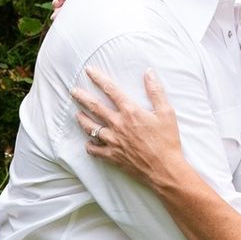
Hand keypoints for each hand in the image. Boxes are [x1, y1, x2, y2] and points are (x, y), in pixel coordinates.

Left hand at [72, 66, 185, 190]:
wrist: (164, 169)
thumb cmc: (167, 140)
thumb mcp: (166, 112)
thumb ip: (156, 91)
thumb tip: (149, 72)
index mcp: (130, 111)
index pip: (110, 89)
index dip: (98, 78)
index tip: (89, 71)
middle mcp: (117, 124)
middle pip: (94, 107)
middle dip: (82, 97)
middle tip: (73, 92)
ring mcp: (112, 141)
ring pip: (90, 128)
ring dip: (82, 120)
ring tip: (77, 115)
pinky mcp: (112, 156)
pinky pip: (94, 150)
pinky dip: (90, 145)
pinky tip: (88, 142)